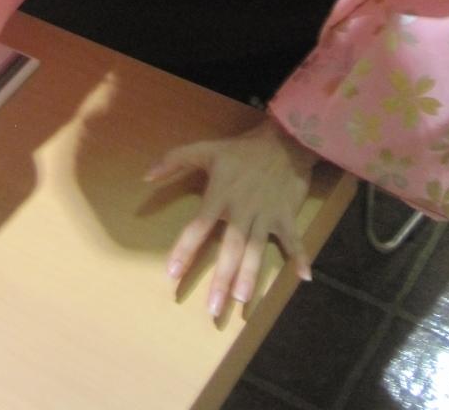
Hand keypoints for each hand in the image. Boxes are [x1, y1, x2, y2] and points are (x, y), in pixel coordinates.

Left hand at [145, 118, 315, 316]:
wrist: (283, 139)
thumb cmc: (241, 150)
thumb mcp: (205, 149)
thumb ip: (174, 161)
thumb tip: (145, 177)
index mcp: (220, 195)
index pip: (199, 225)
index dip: (185, 249)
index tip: (172, 274)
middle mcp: (242, 209)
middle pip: (231, 247)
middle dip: (222, 278)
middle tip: (213, 309)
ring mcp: (266, 214)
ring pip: (257, 249)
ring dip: (251, 275)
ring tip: (243, 300)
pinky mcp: (286, 215)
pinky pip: (294, 239)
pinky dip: (300, 256)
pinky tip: (303, 277)